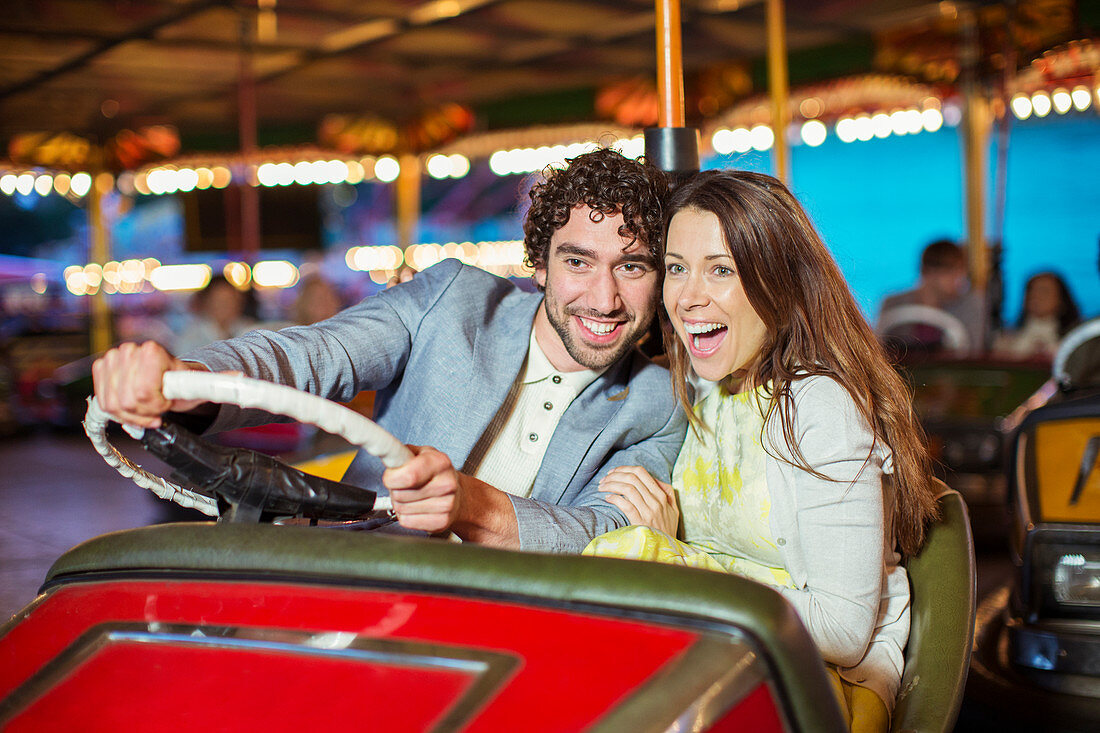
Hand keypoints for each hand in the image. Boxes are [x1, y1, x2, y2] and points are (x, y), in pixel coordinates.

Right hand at [91, 341, 208, 427]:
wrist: (166, 379)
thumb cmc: (182, 383)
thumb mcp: (200, 386)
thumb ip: (218, 381)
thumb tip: (237, 376)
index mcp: (152, 351)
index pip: (143, 392)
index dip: (157, 404)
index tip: (168, 402)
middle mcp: (128, 350)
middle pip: (128, 400)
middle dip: (146, 411)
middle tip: (159, 406)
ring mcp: (111, 359)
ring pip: (114, 404)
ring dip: (133, 414)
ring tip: (148, 408)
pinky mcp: (100, 370)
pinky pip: (103, 403)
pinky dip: (120, 414)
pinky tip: (134, 411)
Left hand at [382, 445, 465, 533]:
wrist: (456, 493)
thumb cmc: (433, 473)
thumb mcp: (419, 454)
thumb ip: (401, 454)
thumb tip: (385, 454)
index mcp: (440, 462)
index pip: (409, 475)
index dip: (392, 478)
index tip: (390, 476)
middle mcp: (446, 483)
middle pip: (400, 494)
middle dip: (394, 490)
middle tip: (403, 485)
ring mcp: (446, 504)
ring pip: (401, 508)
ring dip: (400, 503)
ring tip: (411, 496)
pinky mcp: (442, 521)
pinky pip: (407, 521)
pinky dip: (406, 516)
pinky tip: (415, 508)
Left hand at [599, 465, 678, 535]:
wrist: (667, 550)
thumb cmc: (668, 529)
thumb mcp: (673, 509)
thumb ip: (667, 492)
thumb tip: (654, 479)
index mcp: (662, 495)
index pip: (641, 472)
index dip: (624, 469)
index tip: (614, 472)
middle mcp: (656, 501)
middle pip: (632, 478)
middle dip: (614, 475)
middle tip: (604, 479)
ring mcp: (648, 512)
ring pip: (627, 489)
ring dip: (611, 485)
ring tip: (602, 487)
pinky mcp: (640, 522)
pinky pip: (626, 505)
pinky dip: (614, 498)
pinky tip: (607, 498)